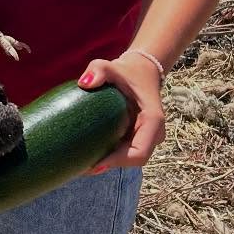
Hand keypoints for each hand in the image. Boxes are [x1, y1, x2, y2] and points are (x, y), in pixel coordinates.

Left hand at [79, 52, 166, 171]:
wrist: (140, 72)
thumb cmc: (126, 71)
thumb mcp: (111, 66)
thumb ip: (99, 69)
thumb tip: (84, 83)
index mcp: (153, 120)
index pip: (139, 153)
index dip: (117, 162)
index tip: (94, 165)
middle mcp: (154, 133)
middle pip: (133, 159)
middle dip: (109, 165)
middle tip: (80, 167)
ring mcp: (147, 138)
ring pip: (128, 158)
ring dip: (108, 162)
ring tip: (80, 164)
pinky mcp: (138, 139)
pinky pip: (125, 153)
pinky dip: (109, 156)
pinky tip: (87, 155)